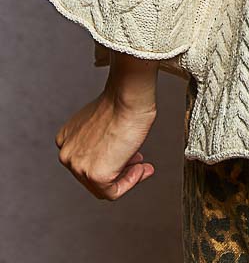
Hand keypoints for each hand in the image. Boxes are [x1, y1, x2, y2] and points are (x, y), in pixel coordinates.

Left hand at [54, 51, 157, 200]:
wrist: (128, 96)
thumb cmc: (123, 101)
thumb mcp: (102, 123)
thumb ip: (100, 140)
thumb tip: (114, 155)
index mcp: (66, 138)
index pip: (86, 162)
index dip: (110, 160)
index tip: (127, 157)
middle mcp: (67, 153)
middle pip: (92, 176)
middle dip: (118, 169)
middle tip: (138, 161)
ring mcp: (78, 166)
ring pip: (102, 187)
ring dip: (126, 177)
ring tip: (142, 166)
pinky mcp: (95, 175)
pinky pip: (114, 191)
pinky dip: (130, 182)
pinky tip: (140, 169)